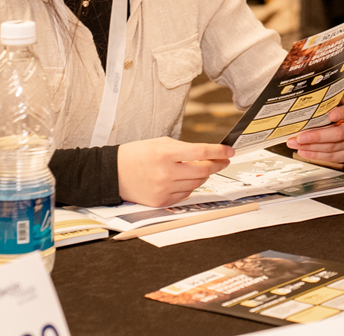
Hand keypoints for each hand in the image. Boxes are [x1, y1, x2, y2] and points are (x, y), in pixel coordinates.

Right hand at [117, 137, 234, 206]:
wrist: (114, 173)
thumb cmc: (137, 154)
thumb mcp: (161, 142)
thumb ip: (185, 149)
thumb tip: (207, 154)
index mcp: (166, 154)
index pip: (201, 152)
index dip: (219, 151)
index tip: (230, 151)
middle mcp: (166, 173)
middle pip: (203, 170)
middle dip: (217, 164)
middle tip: (223, 160)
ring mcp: (164, 189)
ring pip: (197, 183)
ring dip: (204, 175)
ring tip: (202, 168)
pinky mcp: (161, 201)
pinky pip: (186, 194)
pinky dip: (190, 186)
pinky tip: (187, 179)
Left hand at [287, 100, 343, 161]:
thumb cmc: (335, 114)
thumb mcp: (332, 107)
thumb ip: (323, 108)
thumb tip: (302, 110)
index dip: (341, 113)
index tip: (330, 115)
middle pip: (338, 134)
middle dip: (317, 136)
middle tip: (300, 137)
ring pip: (331, 147)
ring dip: (311, 147)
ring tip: (296, 144)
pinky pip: (329, 157)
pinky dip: (314, 155)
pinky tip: (304, 151)